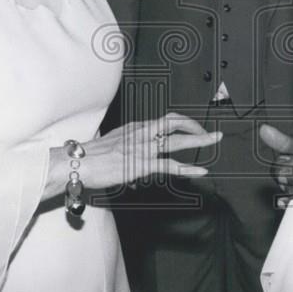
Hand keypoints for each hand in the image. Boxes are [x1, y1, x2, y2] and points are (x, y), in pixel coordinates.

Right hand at [46, 113, 219, 196]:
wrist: (78, 163)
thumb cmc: (90, 157)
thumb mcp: (112, 145)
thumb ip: (127, 150)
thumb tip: (134, 166)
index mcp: (136, 128)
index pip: (165, 120)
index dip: (183, 122)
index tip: (193, 128)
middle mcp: (142, 134)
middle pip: (175, 123)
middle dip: (196, 126)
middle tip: (212, 133)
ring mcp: (143, 148)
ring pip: (177, 140)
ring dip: (199, 140)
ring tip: (215, 140)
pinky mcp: (141, 164)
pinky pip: (169, 165)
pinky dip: (188, 168)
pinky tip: (200, 171)